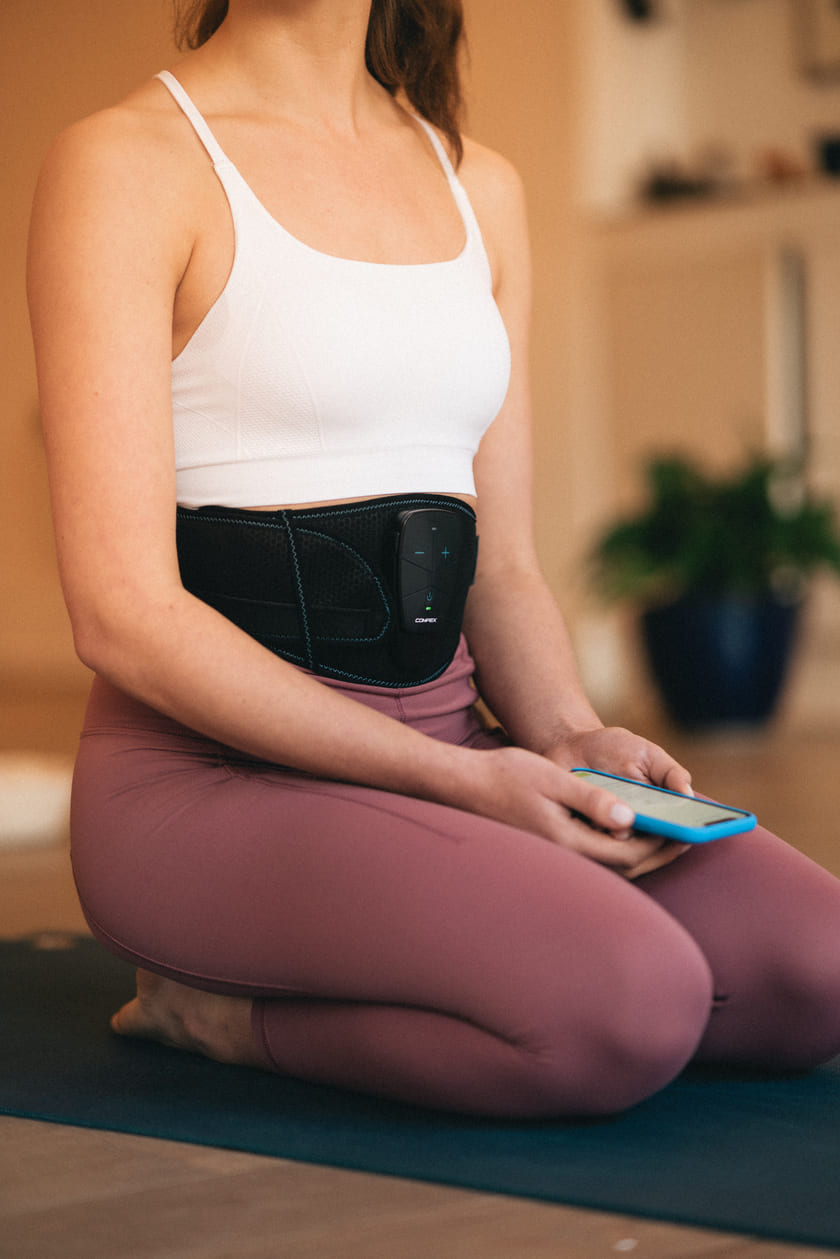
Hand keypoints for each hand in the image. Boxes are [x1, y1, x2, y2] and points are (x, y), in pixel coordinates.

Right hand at [466, 744, 687, 877]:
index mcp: (567, 841)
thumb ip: (592, 800)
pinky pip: (593, 859)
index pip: (627, 853)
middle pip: (622, 867)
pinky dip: (617, 851)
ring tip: (665, 838)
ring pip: (608, 866)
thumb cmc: (505, 776)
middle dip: (657, 854)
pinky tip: (627, 837)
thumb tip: (630, 817)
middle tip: (687, 840)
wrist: (462, 786)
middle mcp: (563, 857)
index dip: (660, 845)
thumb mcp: (554, 779)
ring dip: (639, 855)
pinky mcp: (550, 851)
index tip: (686, 833)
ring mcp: (555, 857)